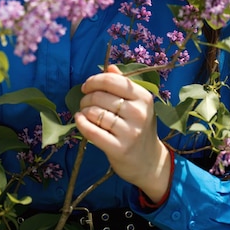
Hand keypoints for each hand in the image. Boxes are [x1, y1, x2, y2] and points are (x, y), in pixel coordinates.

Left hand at [75, 64, 170, 202]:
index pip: (112, 81)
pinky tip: (80, 120)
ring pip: (95, 113)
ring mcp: (130, 132)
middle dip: (86, 97)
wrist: (149, 162)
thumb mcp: (137, 104)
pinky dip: (82, 124)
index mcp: (143, 97)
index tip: (86, 86)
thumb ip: (123, 84)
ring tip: (85, 113)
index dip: (94, 81)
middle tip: (85, 102)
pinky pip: (92, 131)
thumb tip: (109, 67)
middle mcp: (139, 113)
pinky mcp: (119, 148)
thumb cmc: (139, 128)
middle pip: (100, 97)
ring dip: (84, 111)